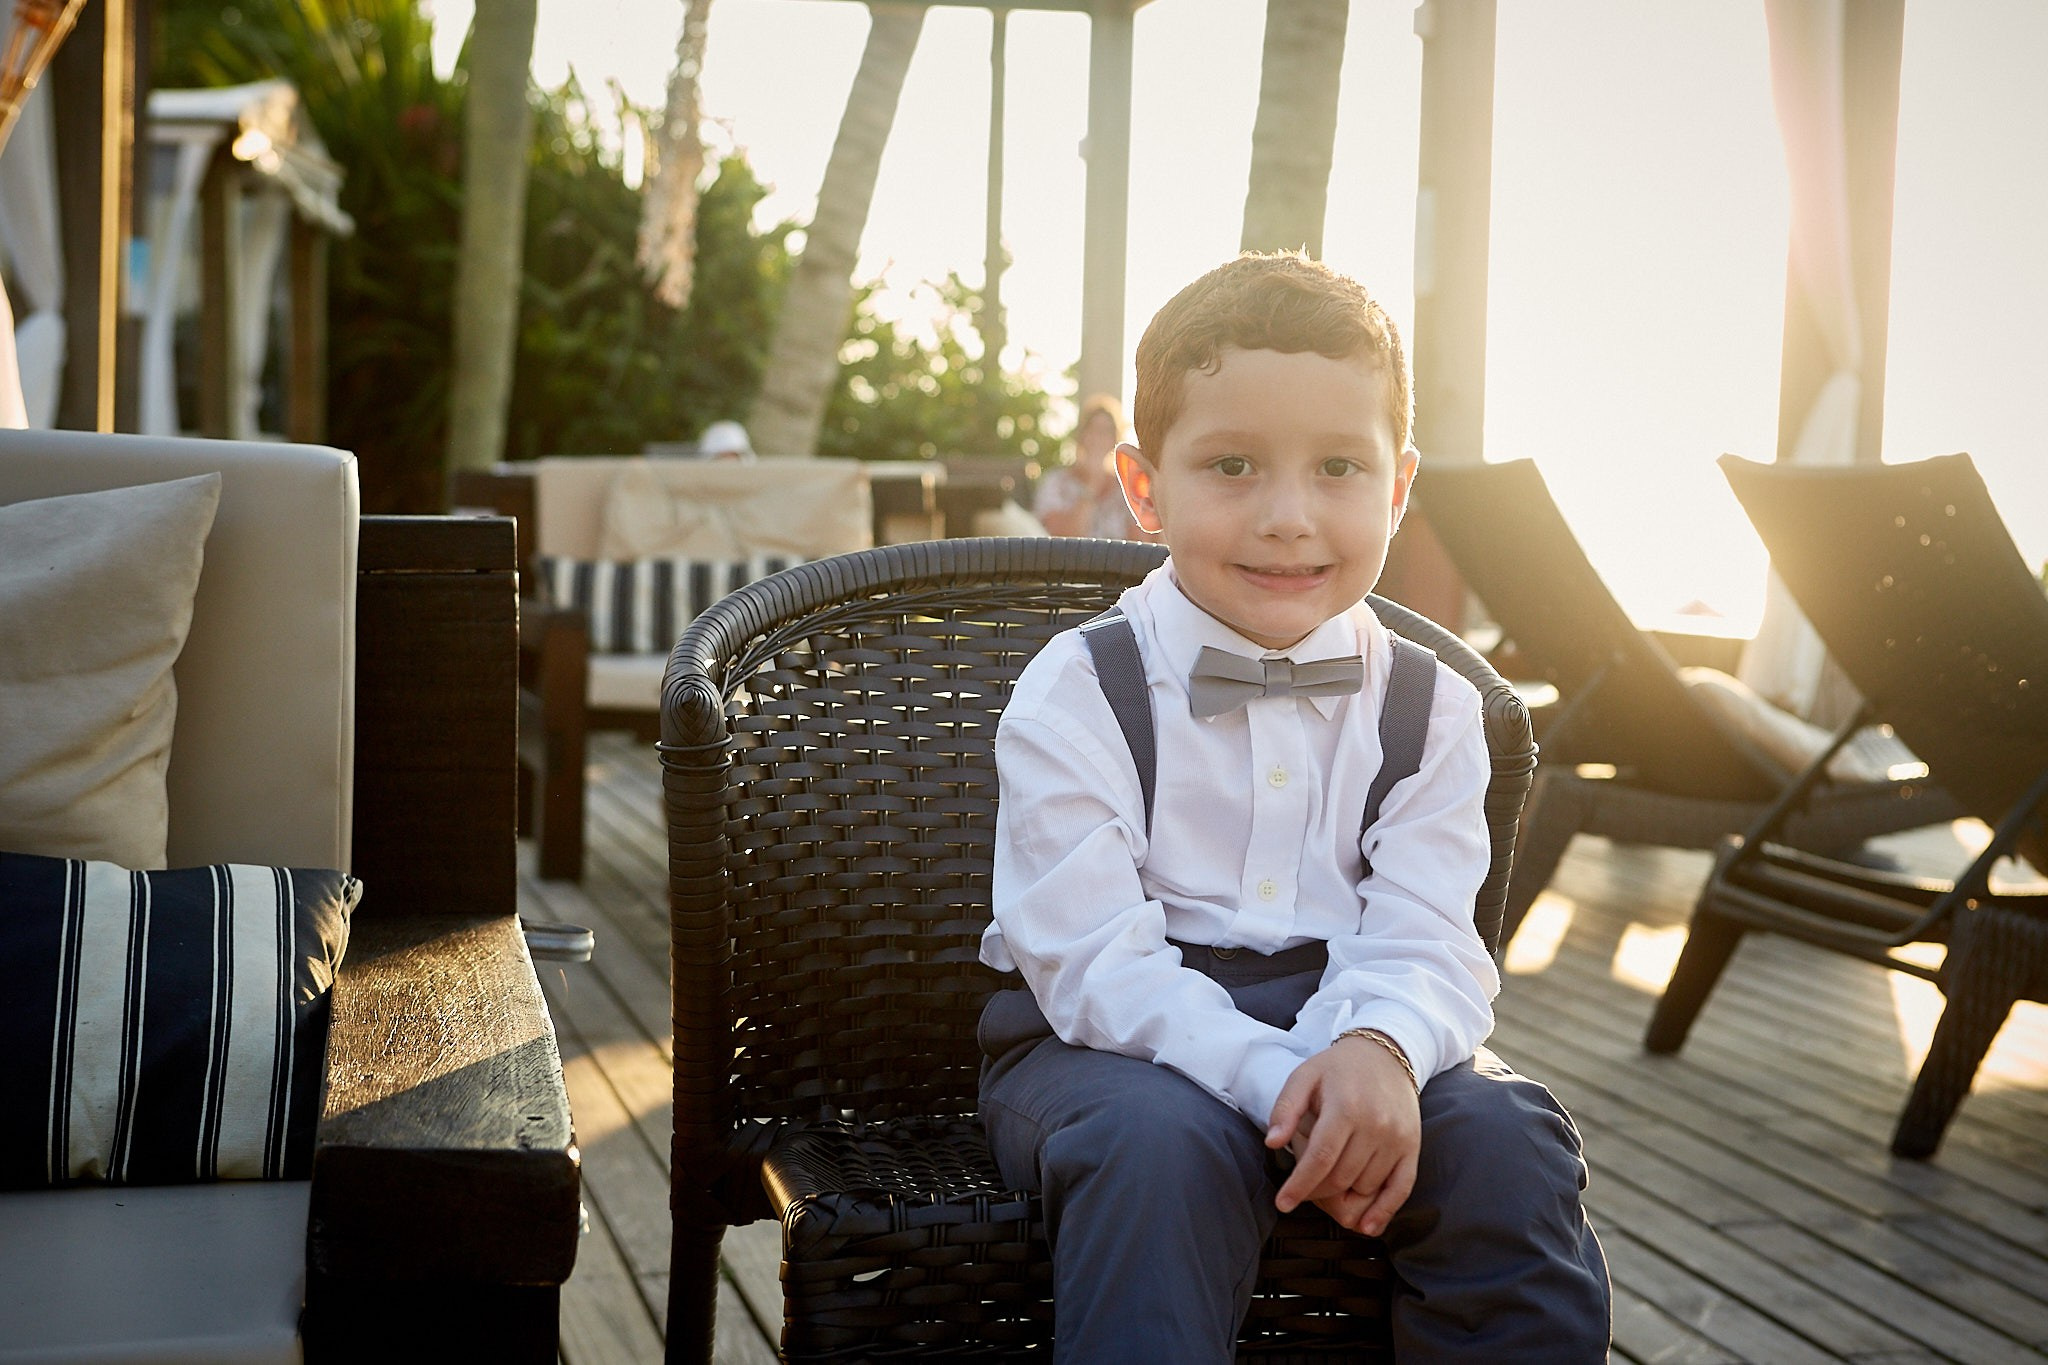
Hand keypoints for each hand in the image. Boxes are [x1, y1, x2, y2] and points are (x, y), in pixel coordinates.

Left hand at [1265, 1035, 1420, 1236]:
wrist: (1387, 1054)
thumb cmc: (1338, 1068)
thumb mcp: (1304, 1076)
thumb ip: (1285, 1109)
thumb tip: (1272, 1143)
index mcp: (1346, 1107)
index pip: (1321, 1158)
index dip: (1300, 1185)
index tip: (1283, 1203)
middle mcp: (1375, 1125)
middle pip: (1341, 1177)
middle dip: (1316, 1192)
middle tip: (1302, 1190)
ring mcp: (1397, 1139)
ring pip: (1365, 1186)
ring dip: (1343, 1197)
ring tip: (1326, 1188)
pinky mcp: (1412, 1147)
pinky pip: (1401, 1188)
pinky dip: (1384, 1211)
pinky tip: (1367, 1227)